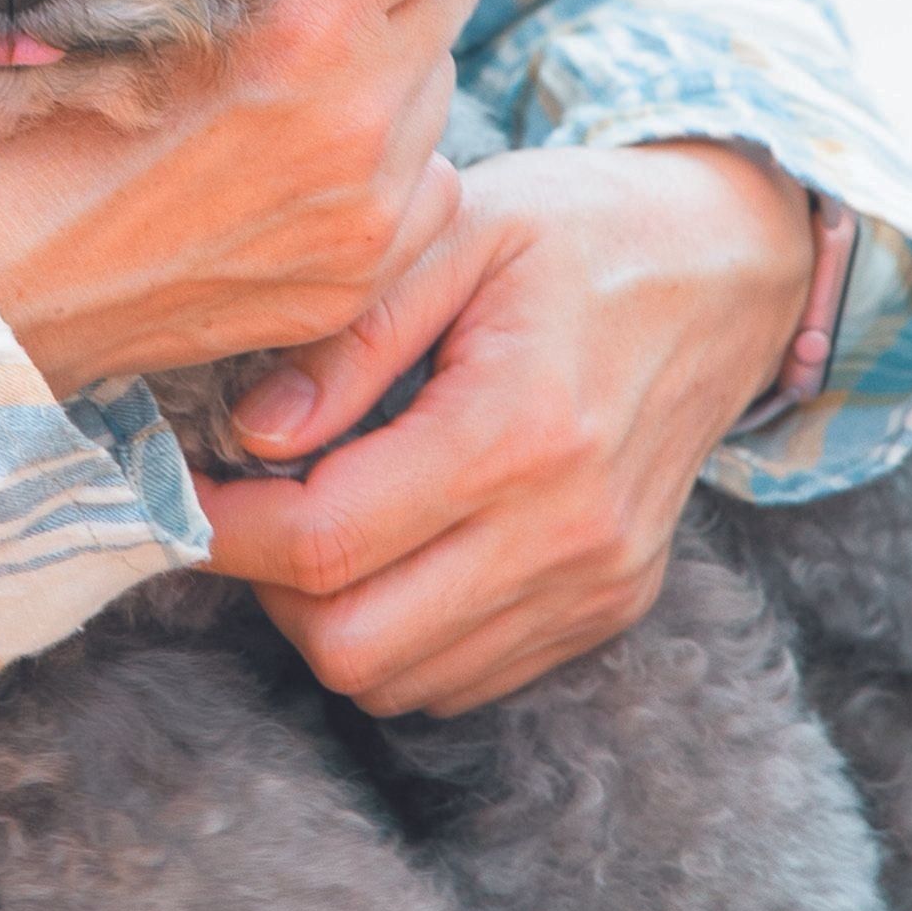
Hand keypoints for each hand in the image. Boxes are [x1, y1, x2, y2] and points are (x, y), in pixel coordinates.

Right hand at [0, 0, 500, 398]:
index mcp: (303, 21)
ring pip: (437, 87)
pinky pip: (430, 186)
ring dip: (388, 72)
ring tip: (289, 91)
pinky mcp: (355, 279)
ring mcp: (366, 210)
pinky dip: (388, 169)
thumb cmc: (17, 121)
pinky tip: (301, 171)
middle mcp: (358, 115)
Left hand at [196, 142, 813, 714]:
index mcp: (521, 428)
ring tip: (319, 519)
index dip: (226, 530)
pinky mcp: (610, 607)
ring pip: (402, 680)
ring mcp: (597, 583)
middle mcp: (570, 530)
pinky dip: (398, 636)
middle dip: (268, 588)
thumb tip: (252, 433)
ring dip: (328, 618)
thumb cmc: (580, 231)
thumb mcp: (457, 230)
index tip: (182, 492)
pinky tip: (390, 549)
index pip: (326, 539)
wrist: (730, 268)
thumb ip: (349, 334)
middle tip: (248, 508)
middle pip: (353, 642)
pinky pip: (462, 677)